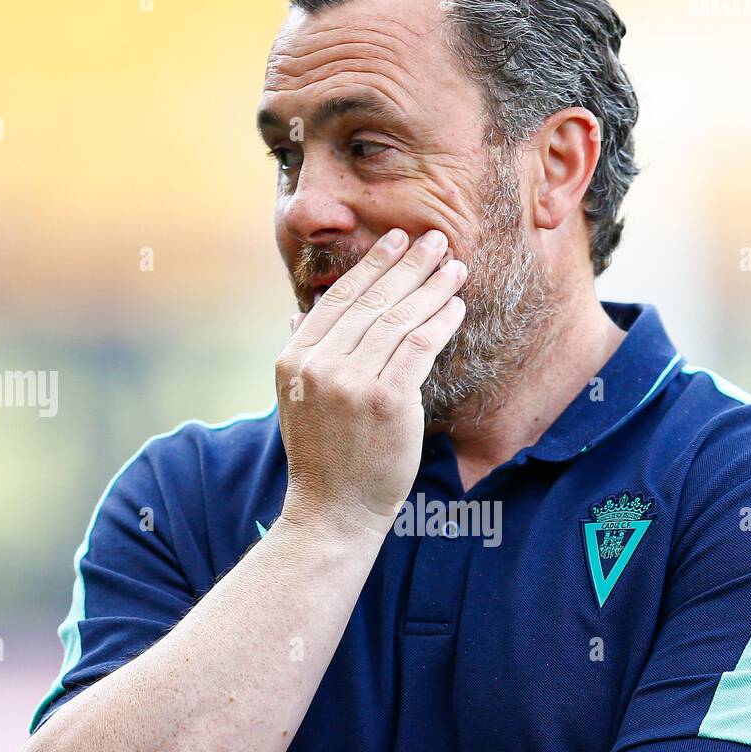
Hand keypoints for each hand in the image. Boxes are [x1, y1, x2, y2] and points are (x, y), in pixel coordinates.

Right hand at [275, 227, 466, 534]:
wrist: (332, 512)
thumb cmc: (323, 459)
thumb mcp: (296, 402)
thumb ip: (302, 354)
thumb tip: (298, 314)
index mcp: (294, 359)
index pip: (338, 300)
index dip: (371, 267)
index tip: (396, 241)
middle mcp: (319, 365)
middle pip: (372, 302)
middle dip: (409, 266)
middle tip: (437, 239)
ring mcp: (352, 383)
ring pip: (399, 320)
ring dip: (432, 288)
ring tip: (456, 267)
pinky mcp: (387, 401)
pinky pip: (419, 347)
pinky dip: (440, 322)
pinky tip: (456, 306)